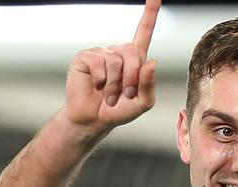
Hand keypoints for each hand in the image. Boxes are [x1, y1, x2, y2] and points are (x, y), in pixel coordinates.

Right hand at [64, 0, 160, 132]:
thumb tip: (152, 63)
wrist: (94, 120)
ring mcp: (100, 54)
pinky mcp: (85, 58)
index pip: (143, 32)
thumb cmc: (118, 111)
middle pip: (133, 51)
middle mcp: (117, 53)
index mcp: (133, 60)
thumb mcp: (142, 102)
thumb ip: (150, 84)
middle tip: (125, 93)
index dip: (150, 14)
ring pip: (116, 60)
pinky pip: (99, 63)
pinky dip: (101, 79)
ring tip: (110, 95)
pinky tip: (97, 86)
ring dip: (116, 83)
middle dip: (133, 76)